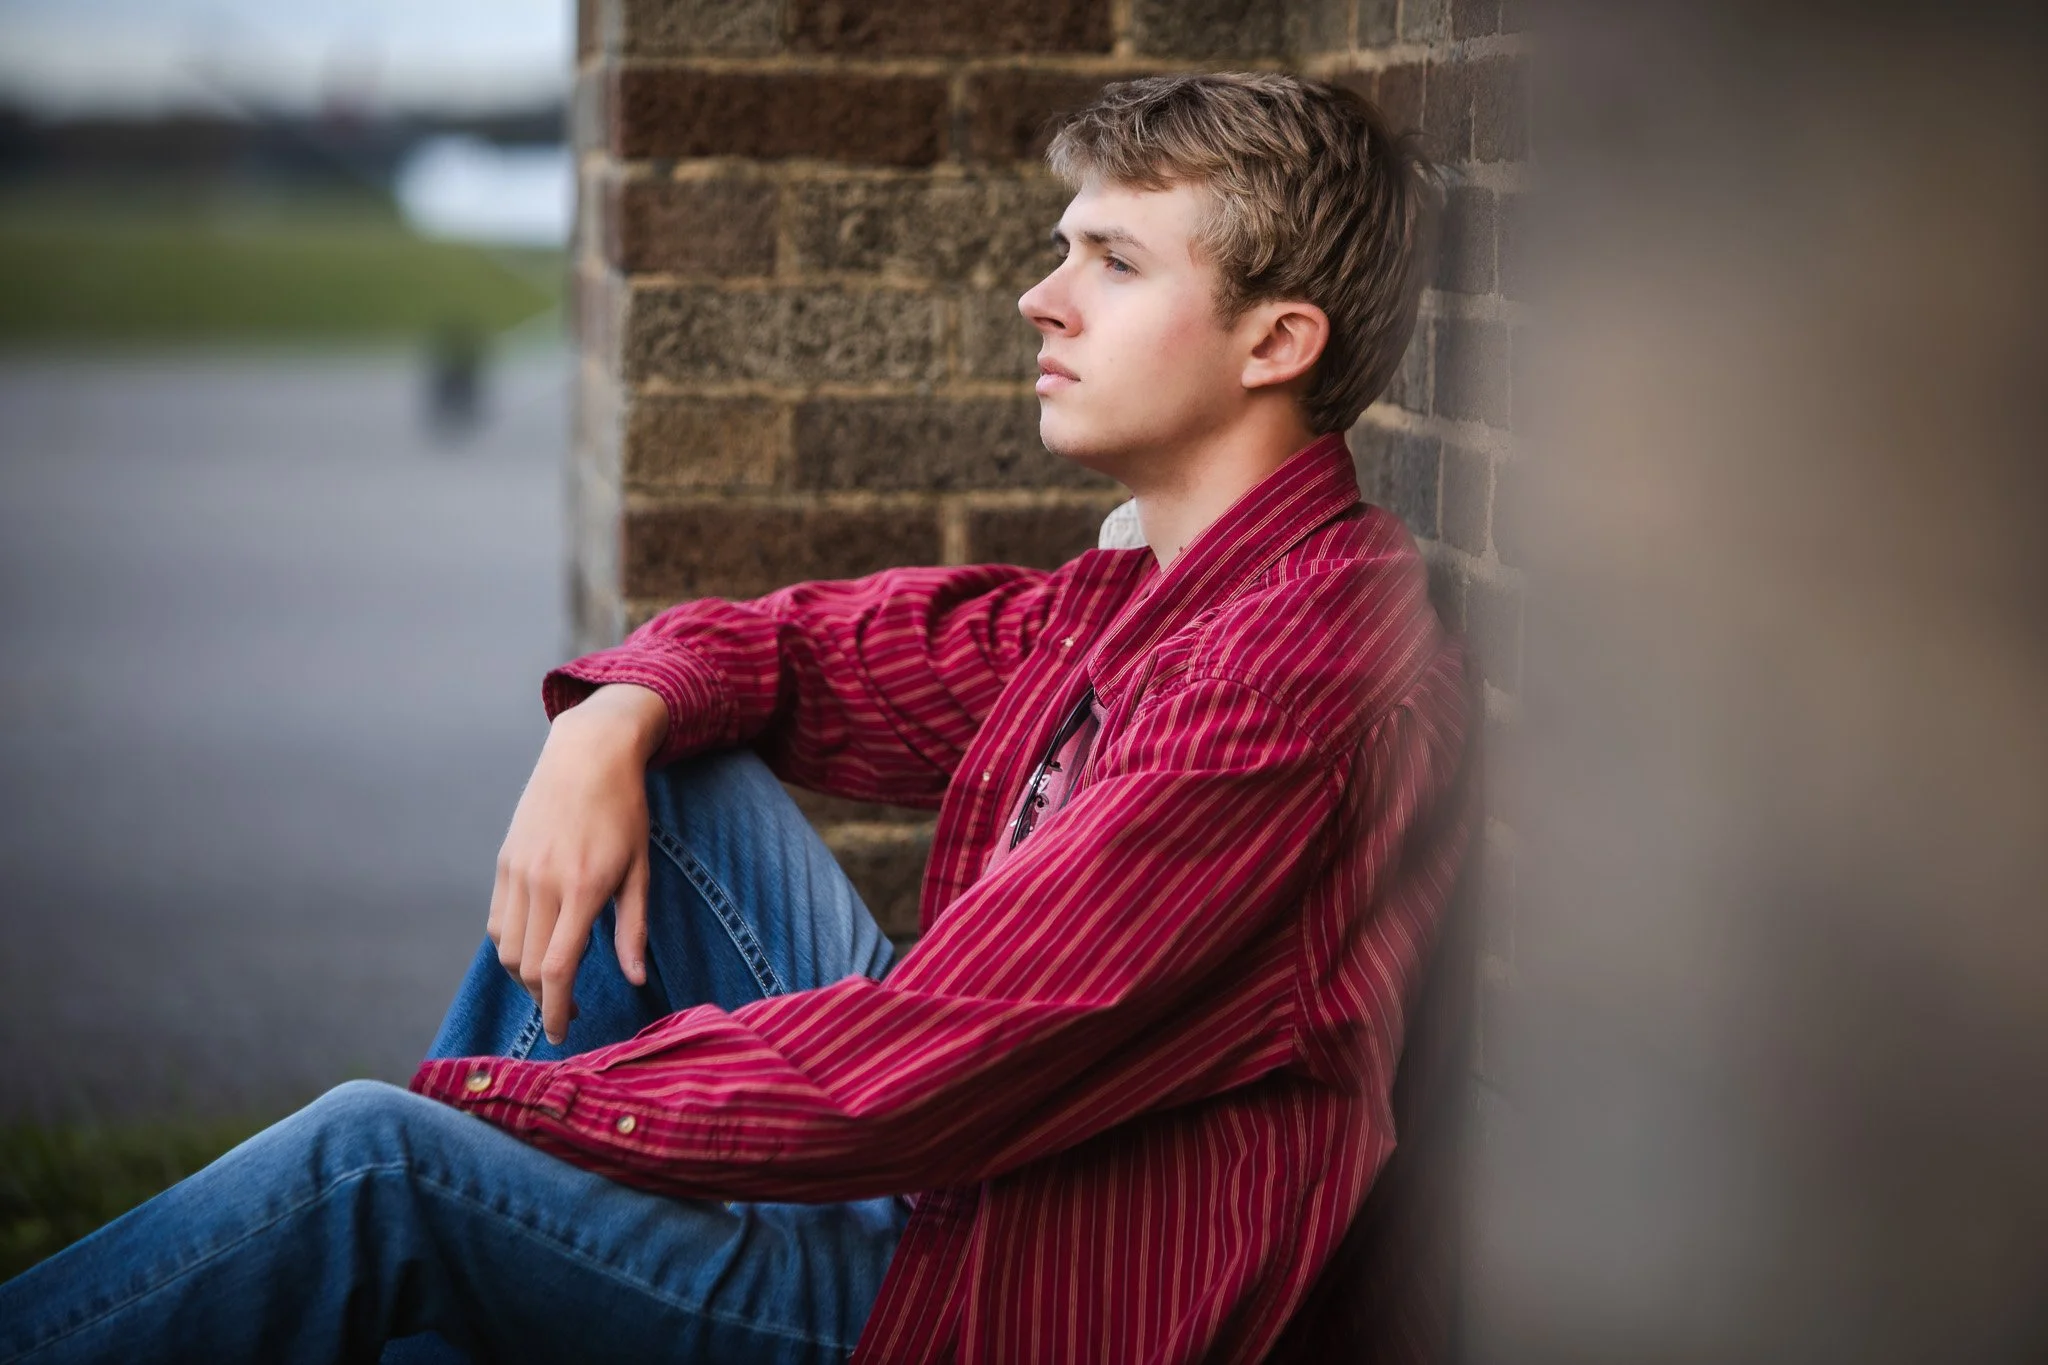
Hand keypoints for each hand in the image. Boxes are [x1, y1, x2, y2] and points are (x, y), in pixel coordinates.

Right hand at [489, 683, 668, 1044]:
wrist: (587, 754)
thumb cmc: (625, 811)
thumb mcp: (640, 869)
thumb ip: (634, 928)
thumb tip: (635, 979)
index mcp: (582, 888)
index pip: (557, 967)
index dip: (556, 1009)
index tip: (562, 1034)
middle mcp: (543, 883)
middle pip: (526, 966)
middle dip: (543, 998)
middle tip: (568, 1008)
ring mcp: (517, 871)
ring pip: (506, 948)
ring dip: (525, 975)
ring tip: (553, 977)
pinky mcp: (504, 862)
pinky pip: (498, 921)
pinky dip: (511, 945)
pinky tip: (535, 944)